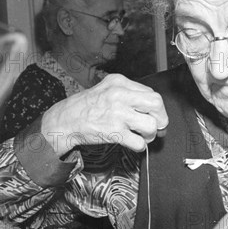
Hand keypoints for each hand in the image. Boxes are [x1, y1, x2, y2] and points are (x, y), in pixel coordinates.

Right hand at [41, 74, 167, 155]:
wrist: (66, 120)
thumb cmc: (89, 106)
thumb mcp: (108, 89)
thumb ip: (131, 96)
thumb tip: (157, 113)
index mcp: (119, 82)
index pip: (152, 93)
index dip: (157, 108)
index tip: (155, 116)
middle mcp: (119, 95)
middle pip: (157, 104)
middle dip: (161, 118)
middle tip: (156, 126)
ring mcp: (117, 114)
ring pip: (151, 125)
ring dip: (150, 134)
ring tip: (142, 135)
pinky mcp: (113, 132)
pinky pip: (139, 143)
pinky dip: (140, 146)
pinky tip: (133, 142)